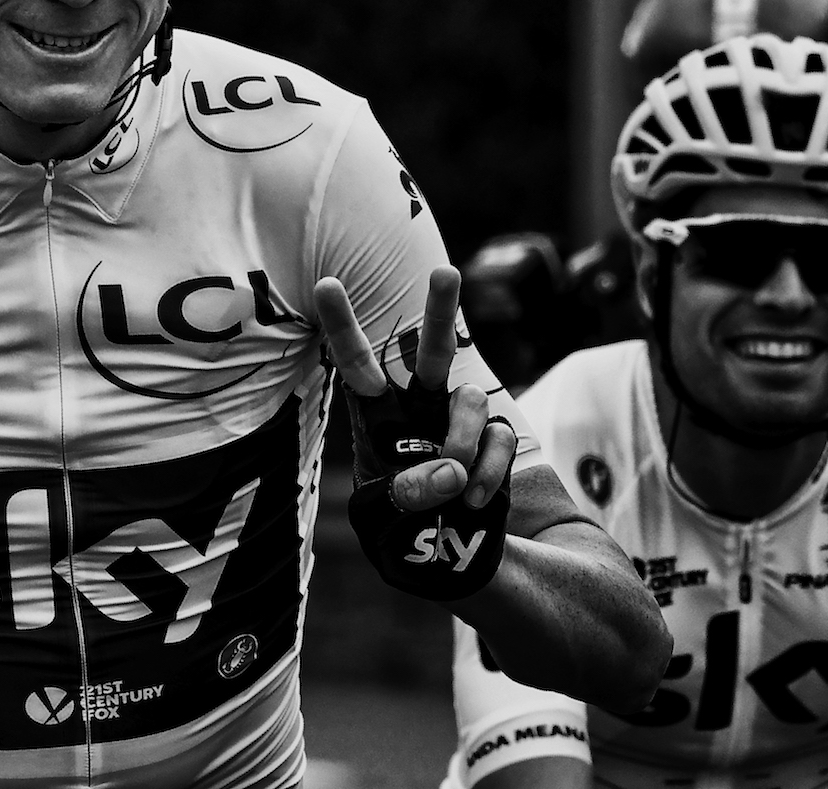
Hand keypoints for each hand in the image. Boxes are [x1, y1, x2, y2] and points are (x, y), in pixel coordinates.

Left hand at [314, 266, 513, 510]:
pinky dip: (488, 473)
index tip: (327, 284)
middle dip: (440, 310)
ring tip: (453, 488)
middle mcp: (420, 408)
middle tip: (445, 272)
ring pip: (471, 398)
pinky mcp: (495, 441)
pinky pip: (500, 439)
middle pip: (431, 351)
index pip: (357, 365)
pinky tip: (474, 502)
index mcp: (377, 418)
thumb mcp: (385, 520)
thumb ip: (407, 494)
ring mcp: (460, 421)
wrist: (446, 556)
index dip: (342, 325)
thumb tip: (450, 471)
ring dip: (462, 441)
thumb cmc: (399, 531)